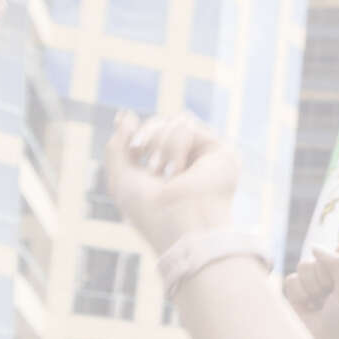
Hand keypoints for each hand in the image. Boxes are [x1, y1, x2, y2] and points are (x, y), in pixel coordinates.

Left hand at [101, 112, 241, 253]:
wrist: (178, 224)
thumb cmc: (150, 211)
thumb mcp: (121, 178)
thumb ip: (118, 145)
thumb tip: (125, 114)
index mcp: (170, 169)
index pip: (156, 135)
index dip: (141, 134)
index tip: (133, 146)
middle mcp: (191, 162)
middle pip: (166, 123)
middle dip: (148, 135)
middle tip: (141, 153)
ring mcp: (207, 157)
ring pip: (177, 121)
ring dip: (161, 143)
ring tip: (164, 171)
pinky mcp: (221, 152)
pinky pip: (187, 126)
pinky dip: (174, 146)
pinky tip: (177, 170)